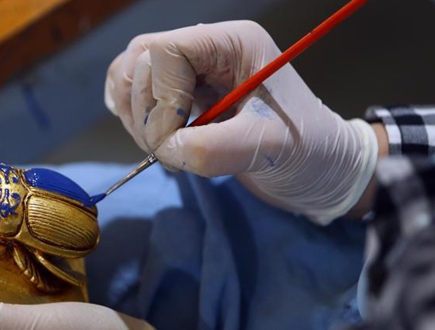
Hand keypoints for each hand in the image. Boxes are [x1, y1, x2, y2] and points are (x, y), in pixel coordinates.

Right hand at [105, 21, 378, 224]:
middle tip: (171, 150)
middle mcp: (207, 48)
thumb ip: (212, 149)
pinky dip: (133, 119)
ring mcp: (189, 71)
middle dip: (145, 112)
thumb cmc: (306, 150)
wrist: (317, 168)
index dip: (160, 99)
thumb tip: (165, 148)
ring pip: (129, 75)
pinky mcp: (178, 96)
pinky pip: (132, 94)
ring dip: (135, 117)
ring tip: (165, 148)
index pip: (166, 52)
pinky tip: (157, 142)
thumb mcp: (266, 148)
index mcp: (232, 44)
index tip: (174, 141)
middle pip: (140, 61)